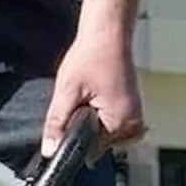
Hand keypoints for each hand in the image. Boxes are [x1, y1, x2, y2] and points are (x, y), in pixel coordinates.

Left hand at [45, 27, 145, 156]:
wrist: (109, 35)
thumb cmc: (93, 55)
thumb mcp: (67, 91)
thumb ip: (57, 123)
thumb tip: (50, 150)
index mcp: (122, 123)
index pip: (89, 149)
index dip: (73, 134)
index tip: (71, 112)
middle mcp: (134, 125)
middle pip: (97, 143)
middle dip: (83, 126)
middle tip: (81, 97)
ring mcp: (135, 118)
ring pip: (102, 134)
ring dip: (91, 119)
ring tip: (91, 92)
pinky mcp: (132, 111)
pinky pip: (110, 124)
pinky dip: (98, 114)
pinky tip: (97, 93)